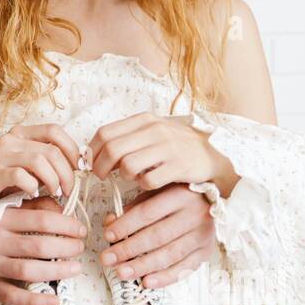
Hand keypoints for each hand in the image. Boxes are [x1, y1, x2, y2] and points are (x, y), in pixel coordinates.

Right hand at [0, 123, 82, 214]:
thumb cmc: (6, 184)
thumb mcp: (31, 169)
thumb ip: (49, 163)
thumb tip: (80, 165)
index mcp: (21, 133)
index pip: (54, 130)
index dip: (72, 148)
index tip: (80, 169)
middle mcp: (10, 139)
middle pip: (51, 150)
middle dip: (67, 172)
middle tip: (70, 190)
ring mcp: (0, 154)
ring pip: (39, 161)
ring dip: (54, 180)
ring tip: (55, 194)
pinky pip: (20, 175)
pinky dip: (32, 186)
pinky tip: (33, 194)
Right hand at [0, 196, 88, 304]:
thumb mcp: (3, 209)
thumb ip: (32, 207)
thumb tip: (64, 212)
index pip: (40, 220)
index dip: (65, 225)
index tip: (80, 229)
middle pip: (38, 246)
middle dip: (66, 248)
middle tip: (80, 248)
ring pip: (28, 271)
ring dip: (57, 271)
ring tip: (75, 268)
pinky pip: (14, 296)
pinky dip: (36, 301)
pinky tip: (55, 301)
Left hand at [88, 112, 238, 195]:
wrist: (213, 152)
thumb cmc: (175, 144)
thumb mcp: (152, 131)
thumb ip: (127, 137)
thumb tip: (94, 152)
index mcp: (144, 119)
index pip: (105, 133)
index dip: (93, 151)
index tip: (91, 162)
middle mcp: (154, 130)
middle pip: (113, 150)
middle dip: (100, 167)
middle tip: (101, 176)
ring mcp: (167, 148)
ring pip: (127, 165)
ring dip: (122, 176)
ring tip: (128, 177)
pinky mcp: (177, 167)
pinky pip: (148, 180)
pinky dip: (142, 184)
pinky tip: (147, 181)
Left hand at [97, 183, 219, 287]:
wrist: (212, 200)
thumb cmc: (177, 195)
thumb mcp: (157, 192)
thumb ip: (134, 208)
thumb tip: (110, 224)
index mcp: (179, 195)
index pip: (148, 212)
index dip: (126, 225)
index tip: (108, 235)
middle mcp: (194, 215)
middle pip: (157, 236)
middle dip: (129, 250)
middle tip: (107, 259)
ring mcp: (202, 235)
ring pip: (169, 255)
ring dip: (143, 266)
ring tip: (122, 272)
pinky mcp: (206, 251)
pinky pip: (184, 269)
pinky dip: (164, 278)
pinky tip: (146, 282)